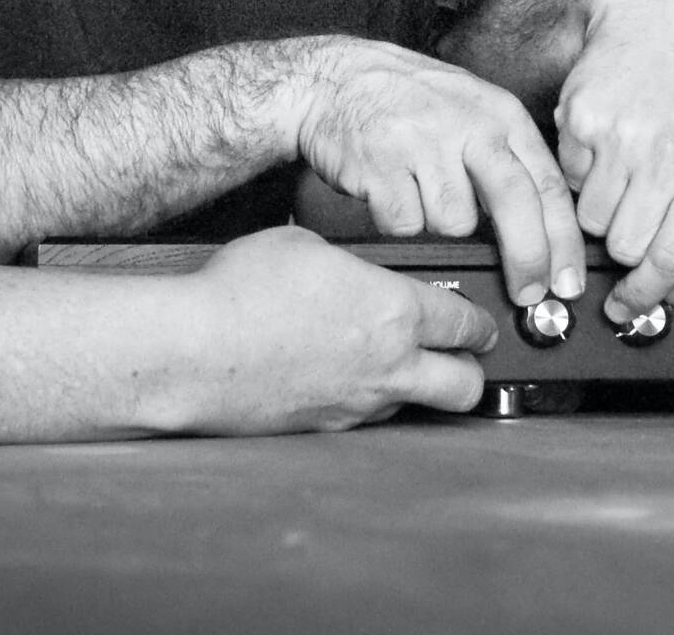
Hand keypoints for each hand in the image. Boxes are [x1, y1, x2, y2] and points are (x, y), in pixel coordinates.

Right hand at [176, 227, 497, 432]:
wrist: (193, 351)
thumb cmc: (242, 290)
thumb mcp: (305, 245)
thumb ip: (348, 264)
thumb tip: (351, 272)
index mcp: (394, 311)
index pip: (468, 325)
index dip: (481, 323)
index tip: (480, 323)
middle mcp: (388, 366)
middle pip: (466, 386)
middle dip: (472, 371)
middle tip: (462, 356)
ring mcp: (357, 405)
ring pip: (415, 406)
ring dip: (415, 387)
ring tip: (392, 364)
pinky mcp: (324, 429)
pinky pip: (365, 417)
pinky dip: (366, 400)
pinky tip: (338, 377)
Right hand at [295, 40, 585, 308]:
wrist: (332, 78)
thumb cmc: (407, 100)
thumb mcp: (473, 110)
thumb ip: (508, 159)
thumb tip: (543, 232)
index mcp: (500, 114)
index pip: (548, 183)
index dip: (564, 240)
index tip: (567, 280)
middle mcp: (467, 124)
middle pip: (515, 203)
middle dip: (527, 258)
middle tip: (527, 292)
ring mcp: (423, 143)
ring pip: (454, 222)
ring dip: (440, 225)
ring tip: (420, 193)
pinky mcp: (381, 165)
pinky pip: (406, 224)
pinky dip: (399, 221)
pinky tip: (390, 191)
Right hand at [552, 0, 673, 320]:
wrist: (652, 27)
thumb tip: (666, 289)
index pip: (671, 255)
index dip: (645, 294)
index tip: (628, 308)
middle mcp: (664, 156)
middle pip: (623, 245)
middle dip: (621, 242)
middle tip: (628, 213)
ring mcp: (619, 137)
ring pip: (589, 219)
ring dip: (597, 208)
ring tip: (616, 171)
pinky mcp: (579, 121)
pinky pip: (567, 179)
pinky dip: (578, 173)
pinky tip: (600, 144)